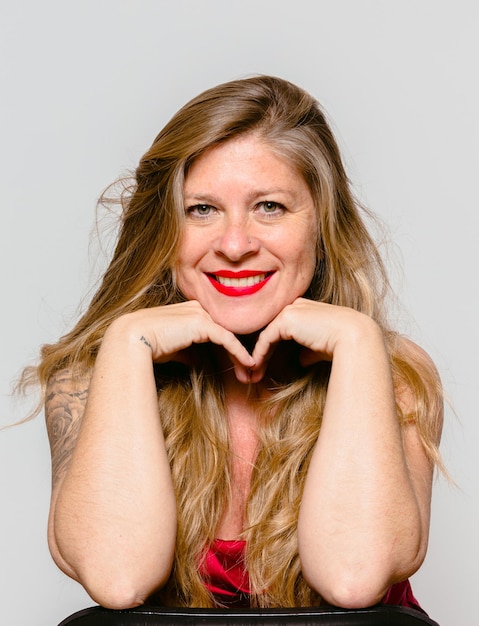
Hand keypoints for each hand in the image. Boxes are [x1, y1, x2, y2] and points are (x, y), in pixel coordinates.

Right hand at [105, 301, 254, 382]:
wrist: (131, 339)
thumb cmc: (147, 345)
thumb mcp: (172, 349)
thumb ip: (187, 351)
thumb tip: (197, 360)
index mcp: (189, 311)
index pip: (216, 330)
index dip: (228, 348)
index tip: (237, 366)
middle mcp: (197, 309)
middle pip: (225, 332)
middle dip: (238, 353)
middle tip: (249, 371)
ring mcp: (200, 314)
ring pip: (229, 336)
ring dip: (241, 355)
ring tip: (251, 372)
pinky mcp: (203, 323)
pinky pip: (227, 339)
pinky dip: (239, 352)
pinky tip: (248, 364)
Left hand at [249, 298, 379, 382]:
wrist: (353, 337)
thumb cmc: (343, 344)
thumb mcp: (322, 347)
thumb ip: (309, 350)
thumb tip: (301, 360)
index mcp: (306, 308)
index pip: (282, 327)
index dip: (272, 346)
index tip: (267, 364)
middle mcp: (296, 305)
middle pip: (271, 329)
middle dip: (262, 351)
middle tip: (254, 371)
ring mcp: (290, 310)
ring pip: (266, 334)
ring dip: (258, 355)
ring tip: (252, 373)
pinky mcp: (286, 319)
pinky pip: (266, 339)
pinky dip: (259, 354)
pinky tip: (256, 367)